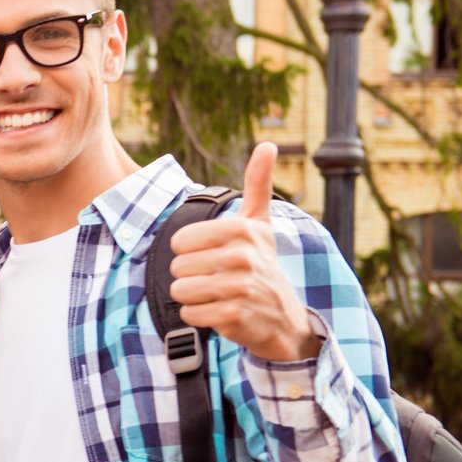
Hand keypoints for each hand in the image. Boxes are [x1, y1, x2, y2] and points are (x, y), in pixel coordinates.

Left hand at [168, 143, 323, 362]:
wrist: (283, 317)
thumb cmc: (262, 263)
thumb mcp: (260, 223)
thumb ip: (257, 184)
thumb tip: (268, 144)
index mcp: (242, 230)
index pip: (179, 241)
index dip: (189, 251)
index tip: (214, 254)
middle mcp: (243, 257)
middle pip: (177, 266)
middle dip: (191, 275)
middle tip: (218, 277)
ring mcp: (239, 287)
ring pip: (180, 290)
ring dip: (193, 296)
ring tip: (217, 294)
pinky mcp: (233, 316)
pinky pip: (189, 313)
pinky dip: (198, 315)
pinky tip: (219, 311)